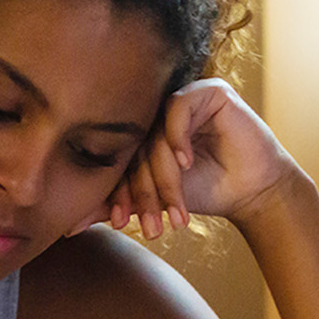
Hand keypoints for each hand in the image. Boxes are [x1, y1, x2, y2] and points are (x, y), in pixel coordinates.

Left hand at [69, 78, 301, 236]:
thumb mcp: (154, 201)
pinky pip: (179, 108)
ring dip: (163, 176)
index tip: (119, 223)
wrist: (251, 191)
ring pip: (155, 134)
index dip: (116, 191)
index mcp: (138, 131)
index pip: (117, 157)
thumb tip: (67, 227)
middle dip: (142, 191)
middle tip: (148, 224)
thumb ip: (115, 205)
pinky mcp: (207, 91)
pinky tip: (186, 164)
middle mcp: (155, 112)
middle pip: (134, 147)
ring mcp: (180, 98)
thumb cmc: (204, 191)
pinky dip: (177, 138)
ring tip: (175, 208)